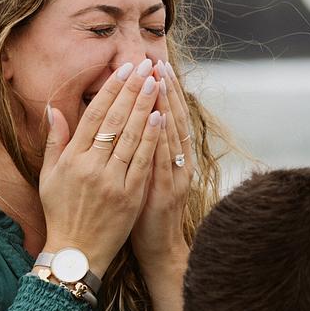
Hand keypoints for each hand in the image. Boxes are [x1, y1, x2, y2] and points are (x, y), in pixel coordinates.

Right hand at [38, 59, 163, 274]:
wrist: (75, 253)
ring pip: (132, 137)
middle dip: (132, 91)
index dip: (110, 90)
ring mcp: (112, 181)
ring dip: (145, 107)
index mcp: (72, 159)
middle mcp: (91, 166)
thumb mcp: (48, 176)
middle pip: (116, 121)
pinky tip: (160, 117)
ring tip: (156, 84)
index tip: (123, 70)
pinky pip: (143, 161)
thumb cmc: (61, 213)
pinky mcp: (130, 196)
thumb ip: (54, 141)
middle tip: (145, 67)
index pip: (94, 116)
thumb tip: (53, 109)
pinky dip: (152, 138)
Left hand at [130, 61, 194, 274]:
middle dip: (165, 90)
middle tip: (157, 62)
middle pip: (173, 119)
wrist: (158, 248)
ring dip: (166, 106)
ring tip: (159, 79)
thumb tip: (131, 122)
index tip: (153, 65)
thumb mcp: (143, 176)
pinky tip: (159, 119)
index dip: (162, 91)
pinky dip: (163, 139)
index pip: (167, 116)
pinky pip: (164, 160)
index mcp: (170, 157)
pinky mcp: (168, 191)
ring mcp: (175, 176)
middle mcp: (177, 162)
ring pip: (172, 135)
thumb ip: (139, 149)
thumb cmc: (145, 213)